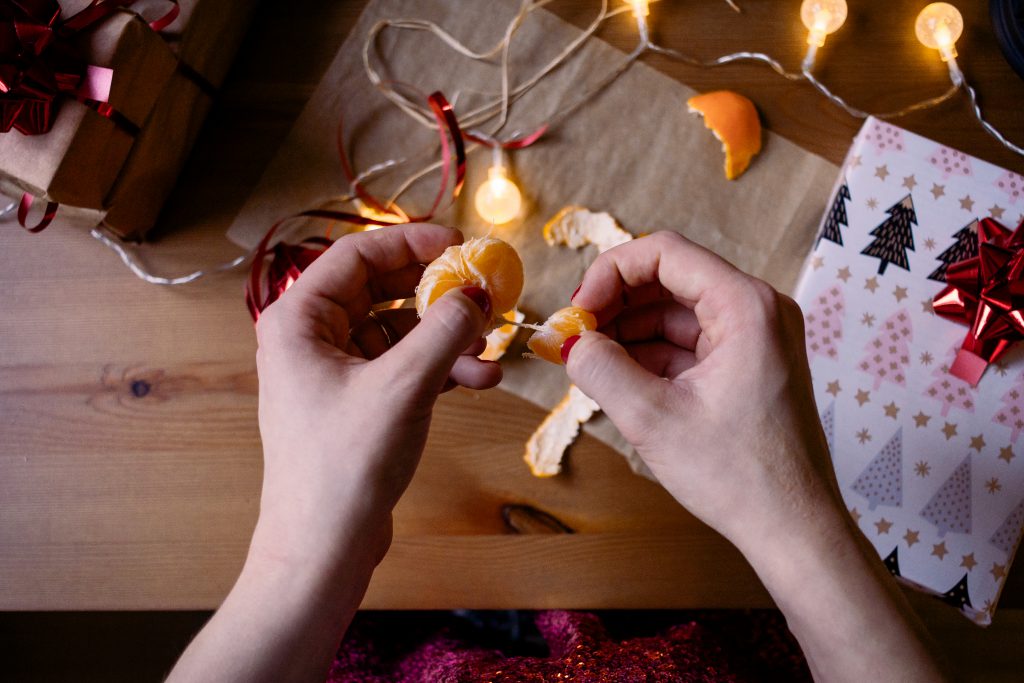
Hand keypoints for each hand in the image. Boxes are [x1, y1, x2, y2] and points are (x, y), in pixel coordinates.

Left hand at [251, 224, 499, 569]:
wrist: (324, 546)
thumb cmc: (345, 463)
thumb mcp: (404, 386)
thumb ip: (445, 330)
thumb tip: (478, 294)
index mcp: (298, 320)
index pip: (356, 255)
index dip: (411, 242)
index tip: (461, 244)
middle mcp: (310, 339)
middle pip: (380, 290)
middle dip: (435, 293)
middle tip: (483, 292)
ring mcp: (332, 372)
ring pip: (397, 331)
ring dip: (444, 337)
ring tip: (489, 350)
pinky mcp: (355, 403)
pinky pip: (401, 366)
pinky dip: (438, 369)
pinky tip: (479, 380)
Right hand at [565, 231, 838, 551]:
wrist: (793, 529)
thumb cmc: (740, 476)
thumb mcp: (652, 419)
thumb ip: (600, 369)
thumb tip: (569, 342)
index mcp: (746, 307)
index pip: (664, 253)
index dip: (610, 273)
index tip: (578, 310)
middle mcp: (757, 310)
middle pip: (669, 278)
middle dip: (615, 303)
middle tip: (575, 336)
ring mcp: (755, 338)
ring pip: (675, 311)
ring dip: (628, 330)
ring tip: (589, 360)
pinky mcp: (747, 365)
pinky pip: (688, 342)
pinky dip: (649, 354)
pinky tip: (617, 376)